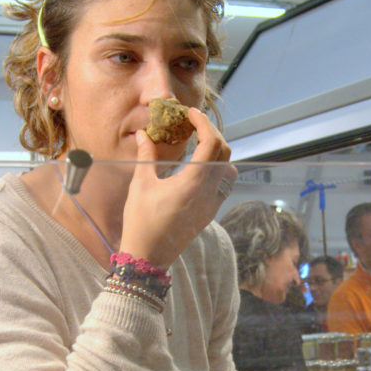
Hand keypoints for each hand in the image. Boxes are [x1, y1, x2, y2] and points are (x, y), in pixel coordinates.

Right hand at [120, 108, 237, 266]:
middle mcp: (209, 193)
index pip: (211, 143)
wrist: (148, 257)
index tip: (191, 113)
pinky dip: (216, 170)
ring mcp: (212, 205)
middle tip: (195, 125)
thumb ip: (147, 155)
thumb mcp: (141, 184)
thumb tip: (143, 133)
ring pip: (229, 171)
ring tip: (199, 145)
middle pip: (225, 154)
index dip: (204, 123)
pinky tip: (197, 167)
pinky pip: (222, 185)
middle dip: (213, 134)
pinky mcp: (209, 214)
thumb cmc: (141, 221)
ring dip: (219, 153)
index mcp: (193, 183)